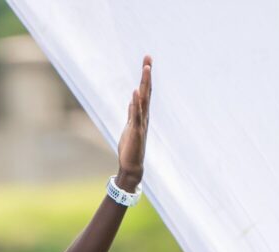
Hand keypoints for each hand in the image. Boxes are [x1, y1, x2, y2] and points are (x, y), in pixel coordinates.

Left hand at [116, 55, 151, 191]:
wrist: (132, 165)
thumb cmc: (131, 147)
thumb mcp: (130, 126)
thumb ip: (132, 113)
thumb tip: (132, 100)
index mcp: (142, 114)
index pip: (145, 92)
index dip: (146, 77)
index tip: (147, 61)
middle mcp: (144, 115)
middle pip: (146, 91)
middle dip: (147, 74)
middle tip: (148, 58)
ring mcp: (141, 122)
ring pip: (144, 99)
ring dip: (145, 83)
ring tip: (146, 68)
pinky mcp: (135, 130)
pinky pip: (136, 114)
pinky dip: (136, 103)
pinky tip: (135, 92)